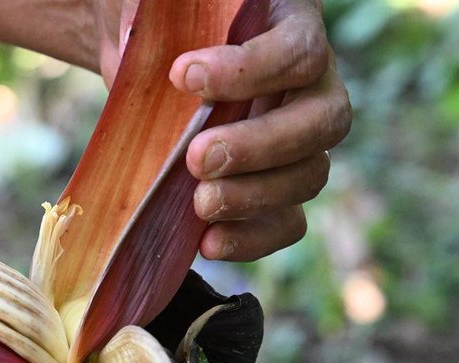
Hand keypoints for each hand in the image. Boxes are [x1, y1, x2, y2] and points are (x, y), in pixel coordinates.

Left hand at [96, 0, 351, 262]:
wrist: (152, 69)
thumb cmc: (162, 26)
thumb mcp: (159, 8)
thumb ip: (157, 14)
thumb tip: (135, 36)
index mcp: (292, 29)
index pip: (298, 51)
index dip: (248, 70)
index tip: (181, 75)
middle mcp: (312, 87)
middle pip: (324, 122)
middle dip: (260, 146)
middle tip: (197, 158)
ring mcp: (302, 144)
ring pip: (309, 176)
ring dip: (254, 197)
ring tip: (199, 203)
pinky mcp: (279, 193)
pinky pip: (288, 224)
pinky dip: (252, 239)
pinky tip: (207, 243)